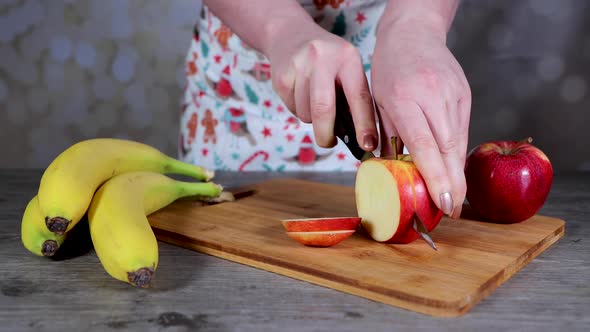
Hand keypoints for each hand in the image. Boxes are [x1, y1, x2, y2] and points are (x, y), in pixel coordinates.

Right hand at [263, 18, 377, 149]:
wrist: (290, 34)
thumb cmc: (327, 61)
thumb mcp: (346, 68)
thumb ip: (353, 96)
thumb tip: (360, 137)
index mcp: (348, 58)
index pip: (359, 97)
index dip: (364, 125)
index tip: (367, 146)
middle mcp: (323, 59)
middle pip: (324, 109)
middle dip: (326, 134)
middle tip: (328, 142)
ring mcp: (299, 66)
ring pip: (306, 113)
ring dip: (311, 119)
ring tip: (313, 101)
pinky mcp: (281, 76)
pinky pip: (292, 108)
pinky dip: (298, 109)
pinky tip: (300, 92)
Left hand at [371, 18, 471, 217]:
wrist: (413, 33)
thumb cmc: (389, 68)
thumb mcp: (379, 101)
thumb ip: (389, 136)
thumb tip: (393, 170)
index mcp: (405, 99)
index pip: (424, 145)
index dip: (435, 177)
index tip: (443, 202)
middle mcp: (433, 98)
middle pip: (448, 149)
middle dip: (453, 184)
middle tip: (452, 211)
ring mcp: (453, 95)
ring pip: (458, 142)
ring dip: (457, 172)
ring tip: (454, 198)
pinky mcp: (464, 95)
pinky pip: (461, 131)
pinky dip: (456, 153)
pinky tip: (453, 170)